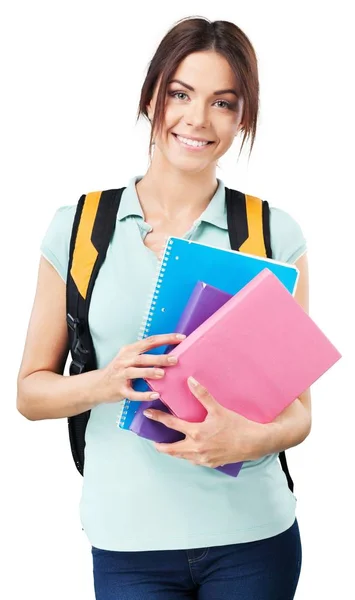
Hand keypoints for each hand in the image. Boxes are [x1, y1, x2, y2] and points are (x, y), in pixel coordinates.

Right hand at [95, 333, 184, 403]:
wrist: (97, 385)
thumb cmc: (119, 370)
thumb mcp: (129, 357)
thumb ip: (146, 354)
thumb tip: (170, 352)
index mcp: (130, 350)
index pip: (150, 341)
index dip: (166, 338)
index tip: (181, 338)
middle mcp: (124, 361)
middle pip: (143, 357)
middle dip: (159, 358)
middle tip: (175, 359)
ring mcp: (121, 375)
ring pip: (136, 372)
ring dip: (149, 372)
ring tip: (163, 374)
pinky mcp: (120, 390)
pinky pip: (132, 393)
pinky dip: (144, 395)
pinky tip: (155, 395)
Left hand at [143, 377, 269, 467]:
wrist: (254, 443)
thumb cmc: (237, 425)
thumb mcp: (218, 409)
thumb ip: (203, 395)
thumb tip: (191, 381)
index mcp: (196, 433)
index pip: (171, 424)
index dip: (158, 418)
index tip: (147, 414)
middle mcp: (197, 448)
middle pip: (171, 449)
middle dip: (160, 446)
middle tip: (154, 442)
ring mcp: (203, 458)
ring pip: (182, 457)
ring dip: (174, 452)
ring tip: (169, 447)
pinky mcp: (211, 464)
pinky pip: (194, 461)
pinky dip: (188, 456)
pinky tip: (189, 452)